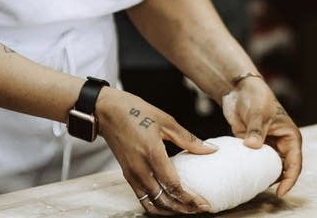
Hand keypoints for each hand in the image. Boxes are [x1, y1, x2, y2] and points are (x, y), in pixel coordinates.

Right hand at [96, 87, 214, 215]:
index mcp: (152, 153)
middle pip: (165, 201)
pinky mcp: (126, 175)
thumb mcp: (165, 120)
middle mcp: (140, 168)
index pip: (174, 186)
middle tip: (200, 209)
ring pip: (153, 205)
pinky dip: (157, 206)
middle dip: (184, 209)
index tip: (205, 204)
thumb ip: (188, 138)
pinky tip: (168, 203)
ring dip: (171, 211)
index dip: (191, 199)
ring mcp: (132, 174)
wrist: (106, 110)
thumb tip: (211, 149)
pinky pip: (142, 198)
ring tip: (186, 208)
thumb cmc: (134, 111)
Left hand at [221, 77, 301, 197]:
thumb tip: (252, 147)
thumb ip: (256, 131)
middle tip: (262, 188)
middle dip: (275, 179)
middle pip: (282, 167)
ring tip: (254, 183)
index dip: (289, 179)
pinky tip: (244, 173)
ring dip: (263, 173)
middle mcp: (280, 142)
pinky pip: (254, 160)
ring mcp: (266, 144)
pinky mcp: (252, 143)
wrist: (238, 88)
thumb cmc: (255, 96)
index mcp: (290, 136)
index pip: (294, 163)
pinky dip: (251, 167)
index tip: (281, 192)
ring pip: (268, 165)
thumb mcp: (258, 113)